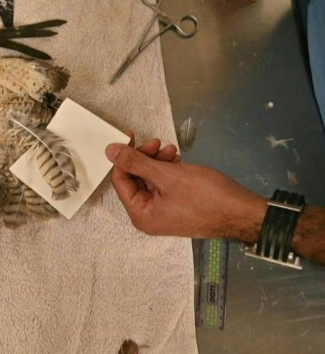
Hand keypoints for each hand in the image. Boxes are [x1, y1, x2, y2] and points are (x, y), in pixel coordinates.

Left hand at [105, 133, 266, 239]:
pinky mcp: (176, 206)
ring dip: (158, 161)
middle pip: (134, 179)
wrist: (243, 213)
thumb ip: (136, 162)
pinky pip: (163, 185)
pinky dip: (168, 170)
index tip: (132, 137)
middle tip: (159, 143)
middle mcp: (148, 216)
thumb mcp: (168, 175)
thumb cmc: (206, 196)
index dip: (124, 157)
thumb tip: (110, 151)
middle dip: (145, 158)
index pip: (120, 180)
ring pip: (150, 179)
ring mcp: (162, 212)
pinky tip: (178, 160)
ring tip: (174, 151)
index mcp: (140, 214)